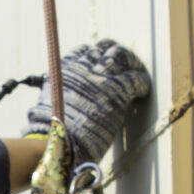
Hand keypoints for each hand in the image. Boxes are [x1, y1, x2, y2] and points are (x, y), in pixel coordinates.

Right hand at [26, 40, 152, 169]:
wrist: (60, 145)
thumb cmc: (52, 134)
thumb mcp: (49, 106)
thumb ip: (59, 96)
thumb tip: (60, 100)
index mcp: (64, 70)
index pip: (83, 51)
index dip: (95, 55)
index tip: (101, 61)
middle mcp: (82, 68)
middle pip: (104, 49)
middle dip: (115, 54)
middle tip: (125, 63)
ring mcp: (100, 77)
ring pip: (121, 56)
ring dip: (132, 63)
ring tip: (138, 71)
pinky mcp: (117, 90)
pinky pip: (135, 78)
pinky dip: (142, 82)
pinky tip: (143, 89)